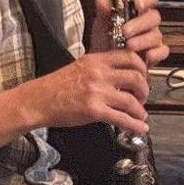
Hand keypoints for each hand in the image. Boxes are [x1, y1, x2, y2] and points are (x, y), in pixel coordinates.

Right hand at [16, 50, 150, 134]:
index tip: (143, 77)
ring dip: (141, 110)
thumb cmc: (56, 86)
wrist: (38, 100)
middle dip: (145, 90)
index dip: (142, 68)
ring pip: (131, 100)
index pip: (129, 56)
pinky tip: (139, 128)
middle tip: (143, 97)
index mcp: (95, 60)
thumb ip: (100, 68)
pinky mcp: (94, 110)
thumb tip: (121, 76)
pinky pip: (122, 118)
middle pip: (136, 77)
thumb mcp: (79, 67)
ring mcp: (96, 92)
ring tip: (141, 115)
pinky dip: (135, 125)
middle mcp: (98, 73)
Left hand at [90, 0, 169, 67]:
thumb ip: (103, 11)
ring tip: (129, 45)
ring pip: (156, 35)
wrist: (104, 61)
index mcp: (137, 9)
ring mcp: (153, 37)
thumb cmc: (105, 39)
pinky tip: (146, 56)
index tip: (138, 3)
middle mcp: (147, 22)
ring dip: (143, 40)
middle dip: (139, 24)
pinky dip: (156, 53)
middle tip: (125, 31)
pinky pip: (162, 51)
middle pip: (153, 17)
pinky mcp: (156, 53)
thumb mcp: (101, 24)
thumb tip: (102, 0)